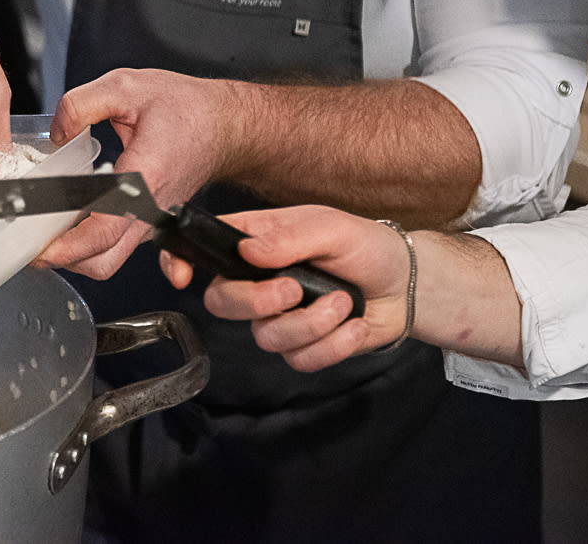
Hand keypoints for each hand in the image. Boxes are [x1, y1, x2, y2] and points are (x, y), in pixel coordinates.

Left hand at [33, 68, 237, 279]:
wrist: (225, 124)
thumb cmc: (186, 107)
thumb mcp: (126, 85)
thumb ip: (81, 104)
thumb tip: (57, 132)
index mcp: (143, 176)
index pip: (104, 229)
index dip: (68, 247)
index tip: (40, 248)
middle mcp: (149, 207)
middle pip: (104, 260)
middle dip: (66, 260)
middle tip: (33, 244)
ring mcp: (152, 218)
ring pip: (112, 258)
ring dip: (79, 256)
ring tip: (47, 234)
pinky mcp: (152, 219)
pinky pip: (128, 250)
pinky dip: (106, 255)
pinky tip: (84, 250)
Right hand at [201, 205, 410, 370]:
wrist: (407, 286)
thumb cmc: (367, 247)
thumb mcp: (331, 228)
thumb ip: (288, 237)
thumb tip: (247, 249)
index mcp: (255, 242)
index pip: (201, 248)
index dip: (179, 261)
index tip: (182, 276)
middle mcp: (258, 281)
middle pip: (222, 302)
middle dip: (257, 302)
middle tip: (295, 290)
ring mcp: (278, 316)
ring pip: (265, 337)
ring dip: (311, 323)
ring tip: (343, 302)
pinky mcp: (303, 346)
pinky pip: (299, 359)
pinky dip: (333, 344)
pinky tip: (353, 324)